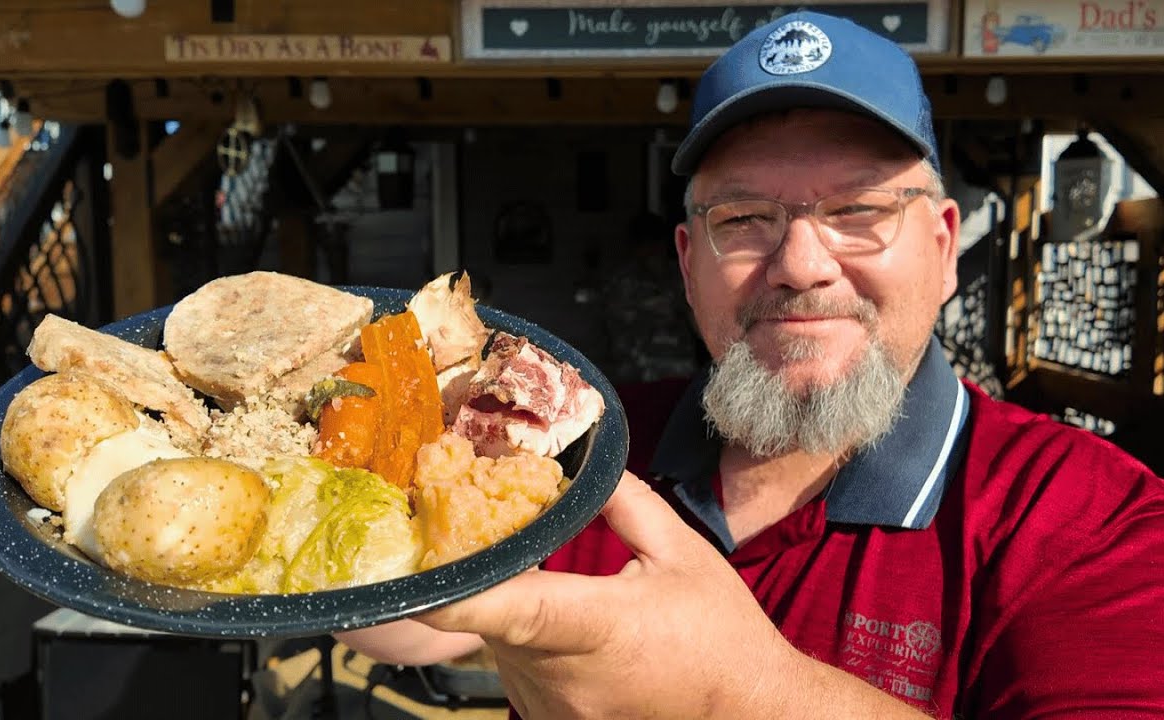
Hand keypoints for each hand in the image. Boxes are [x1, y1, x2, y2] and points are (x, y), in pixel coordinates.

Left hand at [415, 471, 796, 718]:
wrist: (749, 711)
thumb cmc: (719, 634)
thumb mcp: (682, 553)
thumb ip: (623, 501)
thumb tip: (578, 463)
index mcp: (600, 626)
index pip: (515, 608)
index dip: (458, 591)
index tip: (413, 569)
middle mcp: (565, 677)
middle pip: (493, 613)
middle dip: (492, 572)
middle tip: (501, 533)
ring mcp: (553, 710)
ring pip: (498, 641)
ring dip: (511, 608)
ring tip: (554, 587)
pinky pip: (513, 668)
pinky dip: (525, 642)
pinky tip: (565, 630)